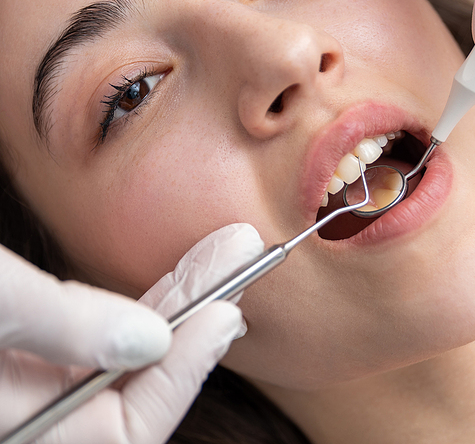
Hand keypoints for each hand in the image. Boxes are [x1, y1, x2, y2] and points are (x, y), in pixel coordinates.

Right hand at [0, 223, 263, 443]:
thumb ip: (60, 324)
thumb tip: (155, 340)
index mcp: (14, 428)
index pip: (123, 431)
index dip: (182, 373)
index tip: (226, 313)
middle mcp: (24, 414)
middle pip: (134, 389)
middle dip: (194, 321)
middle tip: (243, 261)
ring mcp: (24, 382)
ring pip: (120, 360)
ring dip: (176, 307)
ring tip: (224, 256)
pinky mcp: (24, 348)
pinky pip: (94, 340)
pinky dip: (138, 307)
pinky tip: (177, 277)